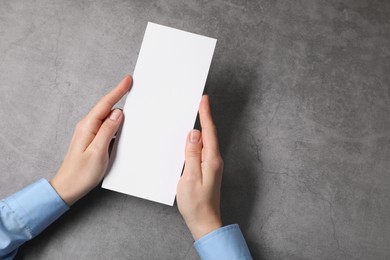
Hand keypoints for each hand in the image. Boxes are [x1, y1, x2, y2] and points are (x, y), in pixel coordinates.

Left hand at [50, 76, 131, 205]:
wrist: (68, 188)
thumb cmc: (81, 173)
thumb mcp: (98, 151)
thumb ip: (108, 130)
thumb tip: (118, 113)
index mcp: (88, 126)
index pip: (106, 104)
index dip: (118, 90)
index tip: (128, 80)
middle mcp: (87, 126)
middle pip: (107, 108)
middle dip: (121, 98)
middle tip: (135, 91)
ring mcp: (90, 133)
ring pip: (108, 119)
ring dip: (120, 115)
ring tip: (133, 111)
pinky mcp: (93, 140)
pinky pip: (107, 128)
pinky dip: (117, 126)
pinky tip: (124, 130)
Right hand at [177, 95, 223, 239]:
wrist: (205, 222)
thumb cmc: (196, 204)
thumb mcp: (190, 178)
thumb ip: (192, 155)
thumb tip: (194, 134)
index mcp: (212, 160)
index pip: (209, 132)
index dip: (206, 115)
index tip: (204, 100)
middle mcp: (215, 161)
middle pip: (210, 134)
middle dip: (205, 117)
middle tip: (200, 102)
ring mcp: (213, 166)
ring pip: (207, 142)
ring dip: (203, 128)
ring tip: (197, 115)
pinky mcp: (208, 170)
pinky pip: (204, 150)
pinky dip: (199, 141)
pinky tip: (194, 139)